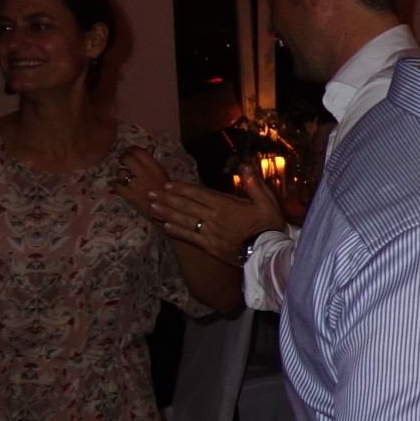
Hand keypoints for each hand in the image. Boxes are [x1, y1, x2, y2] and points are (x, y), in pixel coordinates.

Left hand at [110, 147, 169, 215]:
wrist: (166, 211)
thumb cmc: (165, 191)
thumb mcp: (161, 173)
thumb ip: (152, 160)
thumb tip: (148, 147)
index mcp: (154, 167)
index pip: (138, 151)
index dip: (131, 149)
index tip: (129, 152)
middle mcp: (145, 174)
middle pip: (127, 158)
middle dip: (123, 158)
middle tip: (123, 161)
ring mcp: (136, 185)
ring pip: (120, 173)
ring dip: (121, 175)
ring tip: (126, 178)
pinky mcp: (130, 196)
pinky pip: (117, 186)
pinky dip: (119, 186)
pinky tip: (123, 187)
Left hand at [149, 176, 286, 260]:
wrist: (267, 254)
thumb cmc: (269, 227)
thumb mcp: (267, 203)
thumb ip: (254, 185)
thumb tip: (245, 166)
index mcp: (226, 206)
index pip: (199, 194)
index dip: (182, 189)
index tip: (167, 184)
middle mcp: (213, 218)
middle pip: (186, 206)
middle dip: (167, 199)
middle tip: (150, 193)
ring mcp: (210, 233)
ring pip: (184, 221)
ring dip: (167, 214)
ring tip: (152, 207)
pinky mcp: (210, 246)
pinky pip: (189, 237)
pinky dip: (177, 232)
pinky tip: (165, 227)